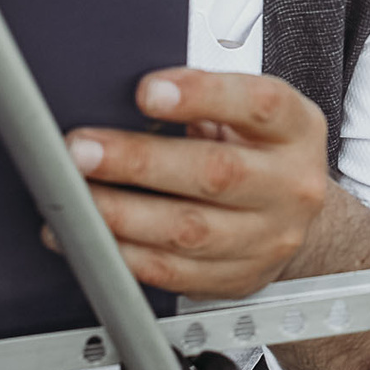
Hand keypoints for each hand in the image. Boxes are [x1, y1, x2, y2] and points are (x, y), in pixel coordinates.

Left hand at [58, 69, 339, 299]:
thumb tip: (120, 93)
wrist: (293, 218)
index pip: (258, 105)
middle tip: (82, 151)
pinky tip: (90, 237)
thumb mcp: (248, 112)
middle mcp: (289, 185)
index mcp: (295, 129)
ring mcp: (266, 238)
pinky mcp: (235, 278)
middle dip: (138, 161)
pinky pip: (172, 272)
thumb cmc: (258, 150)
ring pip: (188, 231)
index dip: (202, 95)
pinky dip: (123, 254)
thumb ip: (201, 98)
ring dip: (120, 213)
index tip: (146, 91)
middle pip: (215, 173)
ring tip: (74, 197)